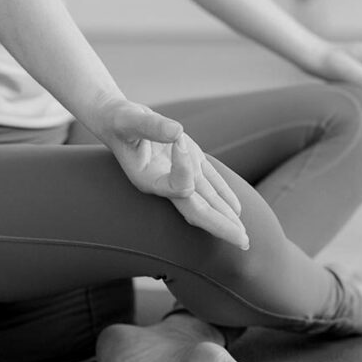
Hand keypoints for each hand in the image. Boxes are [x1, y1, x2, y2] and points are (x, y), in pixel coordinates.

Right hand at [94, 99, 248, 248]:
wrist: (116, 119)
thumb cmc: (118, 120)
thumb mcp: (129, 119)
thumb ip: (151, 126)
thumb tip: (178, 132)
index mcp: (149, 180)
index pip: (179, 186)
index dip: (186, 168)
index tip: (179, 140)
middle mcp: (166, 185)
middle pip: (197, 212)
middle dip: (221, 226)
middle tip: (244, 242)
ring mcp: (180, 175)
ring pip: (207, 202)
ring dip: (227, 219)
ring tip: (245, 238)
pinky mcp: (189, 163)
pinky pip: (210, 184)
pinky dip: (224, 196)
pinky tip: (237, 211)